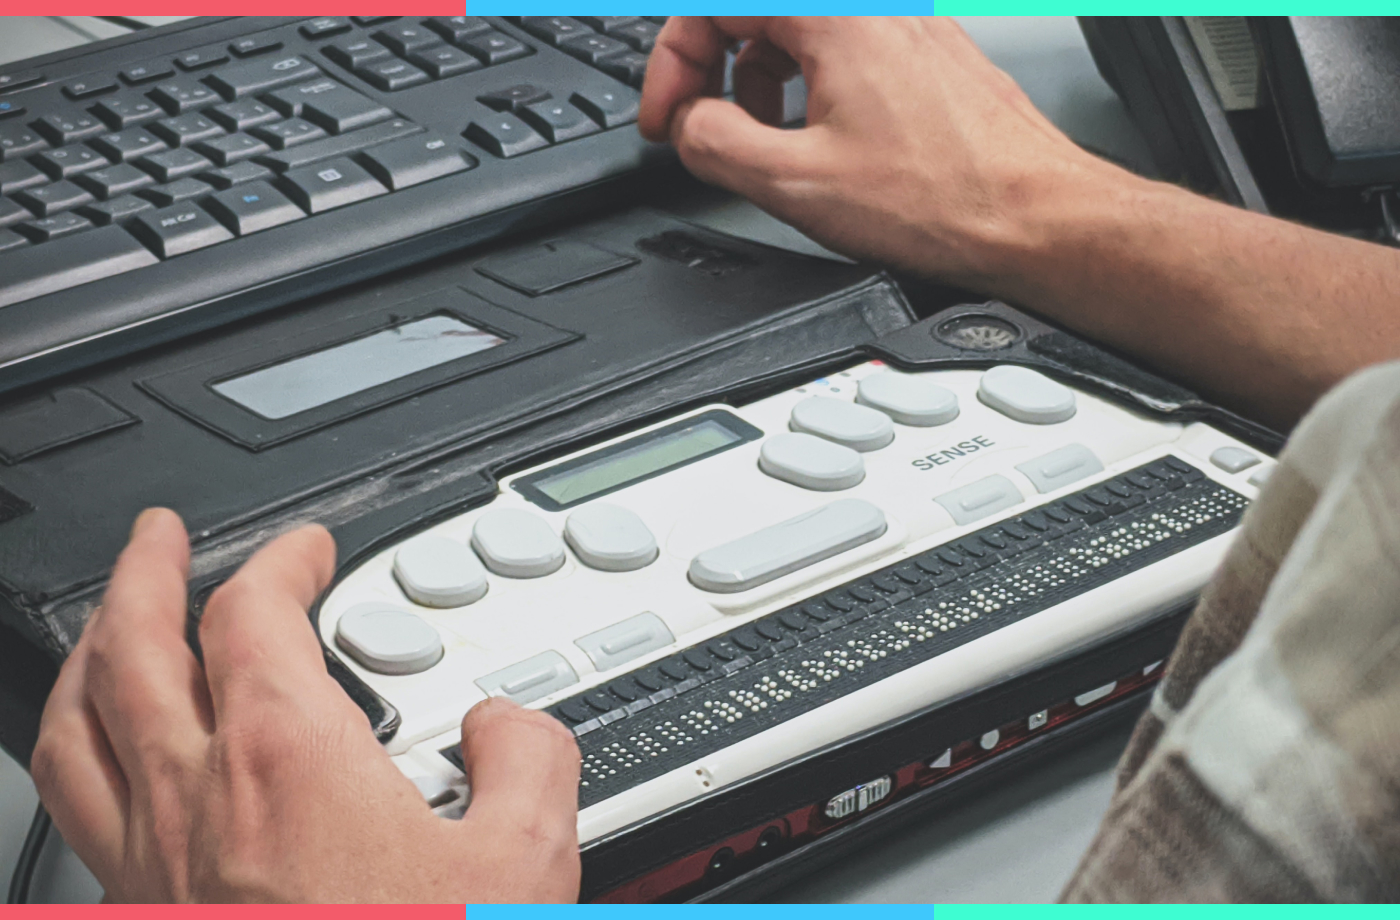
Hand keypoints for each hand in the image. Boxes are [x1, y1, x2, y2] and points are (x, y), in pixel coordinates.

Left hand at [31, 508, 580, 902]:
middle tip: (162, 535)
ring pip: (77, 725)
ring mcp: (147, 866)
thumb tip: (507, 722)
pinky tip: (106, 763)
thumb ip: (530, 758)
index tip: (308, 551)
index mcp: (288, 761)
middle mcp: (196, 801)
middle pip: (134, 647)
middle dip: (147, 573)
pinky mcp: (136, 919)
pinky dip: (81, 753)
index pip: (255, 614)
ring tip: (113, 623)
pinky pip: (76, 810)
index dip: (282, 561)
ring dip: (92, 652)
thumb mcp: (524, 864)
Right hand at [640, 17, 1121, 288]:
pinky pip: (846, 53)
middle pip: (757, 15)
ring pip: (801, 32)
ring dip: (760, 85)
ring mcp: (908, 28)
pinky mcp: (930, 59)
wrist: (1038, 220)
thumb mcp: (793, 183)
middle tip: (700, 131)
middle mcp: (875, 7)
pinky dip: (811, 90)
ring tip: (765, 147)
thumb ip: (713, 143)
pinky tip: (820, 146)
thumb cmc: (946, 201)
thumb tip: (687, 125)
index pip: (713, 6)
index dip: (672, 64)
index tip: (668, 118)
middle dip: (714, 73)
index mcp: (835, 14)